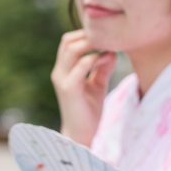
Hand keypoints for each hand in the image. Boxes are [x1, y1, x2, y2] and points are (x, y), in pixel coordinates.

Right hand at [51, 30, 116, 146]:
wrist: (82, 135)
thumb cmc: (89, 111)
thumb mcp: (98, 84)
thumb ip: (102, 68)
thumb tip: (111, 51)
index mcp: (64, 69)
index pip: (69, 41)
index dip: (86, 35)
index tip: (107, 37)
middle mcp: (59, 71)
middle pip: (68, 41)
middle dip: (88, 36)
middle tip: (109, 39)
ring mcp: (62, 79)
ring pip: (71, 48)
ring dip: (91, 44)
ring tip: (108, 46)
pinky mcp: (69, 89)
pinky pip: (80, 65)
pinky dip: (95, 58)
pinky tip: (108, 58)